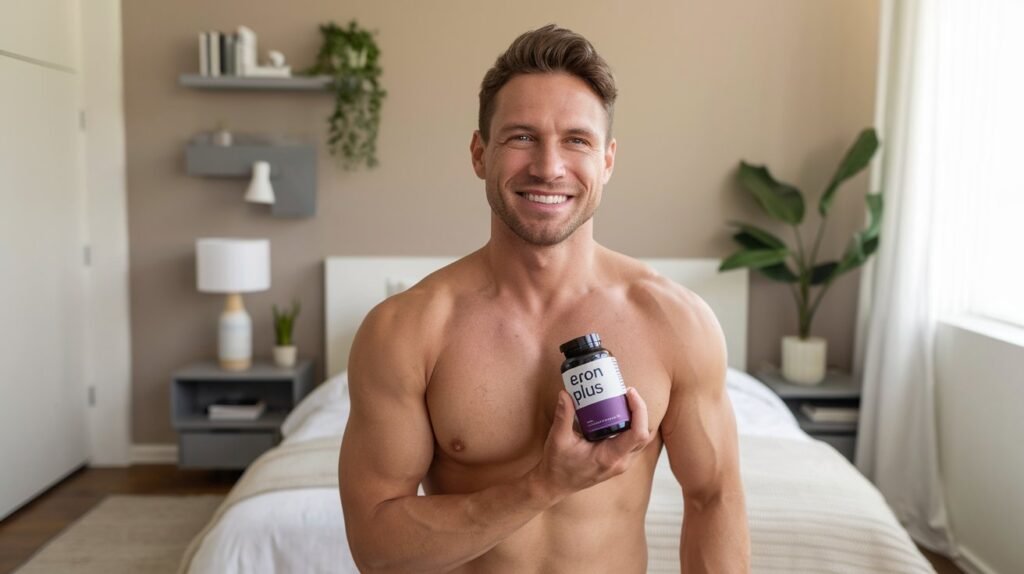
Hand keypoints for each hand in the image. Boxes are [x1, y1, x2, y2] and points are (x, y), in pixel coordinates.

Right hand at [531, 387, 652, 499]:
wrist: (555, 484)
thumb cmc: (557, 465)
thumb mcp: (558, 439)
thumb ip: (563, 415)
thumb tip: (565, 394)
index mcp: (609, 457)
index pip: (638, 434)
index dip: (639, 410)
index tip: (629, 393)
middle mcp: (620, 462)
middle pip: (644, 434)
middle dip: (640, 411)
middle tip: (626, 393)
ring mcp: (621, 463)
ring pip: (641, 439)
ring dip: (637, 419)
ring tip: (623, 401)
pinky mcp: (618, 461)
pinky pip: (633, 442)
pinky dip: (631, 426)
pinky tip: (617, 414)